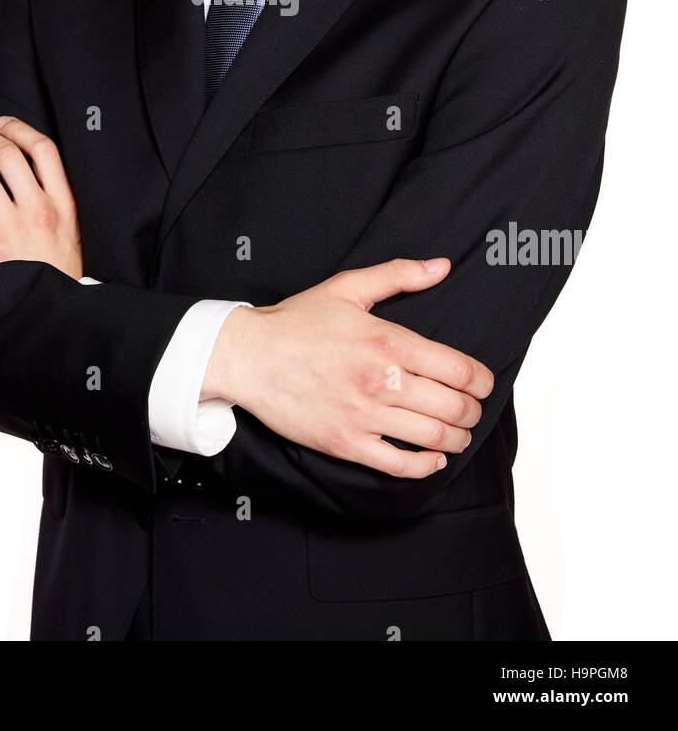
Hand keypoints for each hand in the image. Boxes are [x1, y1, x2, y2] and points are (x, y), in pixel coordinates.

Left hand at [0, 116, 82, 280]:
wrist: (52, 309)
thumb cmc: (62, 271)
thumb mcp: (74, 231)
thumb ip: (57, 201)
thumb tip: (32, 170)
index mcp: (64, 202)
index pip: (43, 150)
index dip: (19, 129)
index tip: (3, 122)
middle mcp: (40, 209)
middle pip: (7, 155)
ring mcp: (15, 225)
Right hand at [203, 258, 493, 478]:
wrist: (248, 356)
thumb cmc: (296, 322)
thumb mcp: (348, 288)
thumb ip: (399, 275)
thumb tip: (441, 266)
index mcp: (388, 341)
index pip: (459, 369)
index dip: (482, 381)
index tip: (483, 384)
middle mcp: (382, 380)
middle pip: (453, 406)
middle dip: (472, 411)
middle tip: (471, 409)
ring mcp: (365, 416)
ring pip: (433, 437)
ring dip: (457, 439)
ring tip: (458, 434)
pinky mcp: (346, 443)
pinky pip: (399, 466)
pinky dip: (426, 466)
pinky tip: (433, 459)